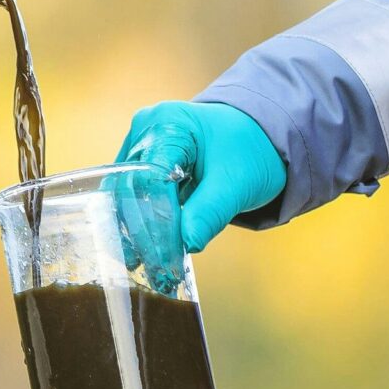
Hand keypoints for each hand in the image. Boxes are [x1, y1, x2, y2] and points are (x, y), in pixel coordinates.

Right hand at [118, 101, 286, 251]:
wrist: (260, 138)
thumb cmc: (251, 151)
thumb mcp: (236, 184)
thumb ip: (210, 213)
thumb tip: (187, 243)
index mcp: (168, 123)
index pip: (148, 177)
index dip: (150, 219)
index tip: (156, 255)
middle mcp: (146, 127)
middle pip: (131, 184)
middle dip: (139, 227)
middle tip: (146, 265)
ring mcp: (142, 141)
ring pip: (128, 190)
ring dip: (137, 226)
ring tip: (144, 262)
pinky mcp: (145, 158)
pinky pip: (136, 190)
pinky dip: (143, 217)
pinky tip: (149, 245)